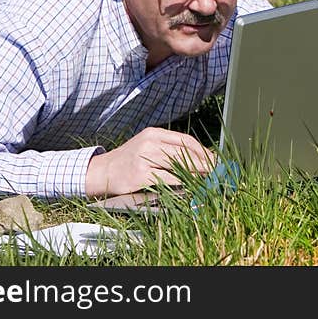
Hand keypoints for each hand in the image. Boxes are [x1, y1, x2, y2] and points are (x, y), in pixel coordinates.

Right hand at [85, 127, 216, 196]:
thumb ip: (167, 148)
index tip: (214, 158)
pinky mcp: (140, 175)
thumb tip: (196, 157)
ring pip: (177, 164)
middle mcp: (149, 143)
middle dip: (203, 161)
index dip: (202, 150)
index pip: (184, 139)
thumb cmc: (128, 160)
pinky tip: (190, 185)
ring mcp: (144, 158)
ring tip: (207, 177)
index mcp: (153, 133)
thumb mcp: (147, 146)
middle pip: (183, 151)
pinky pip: (167, 178)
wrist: (102, 171)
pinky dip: (182, 182)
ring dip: (196, 171)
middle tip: (216, 170)